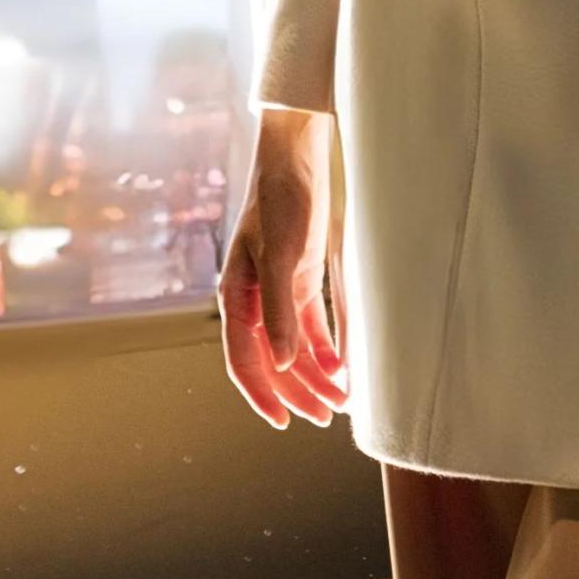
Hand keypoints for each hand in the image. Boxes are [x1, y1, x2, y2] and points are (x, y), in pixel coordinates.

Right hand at [219, 110, 350, 429]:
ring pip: (292, 346)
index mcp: (237, 297)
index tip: (284, 422)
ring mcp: (276, 290)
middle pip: (273, 360)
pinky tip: (341, 366)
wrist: (296, 156)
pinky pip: (308, 325)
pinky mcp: (298, 277)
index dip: (263, 394)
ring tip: (341, 399)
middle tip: (326, 417)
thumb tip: (281, 361)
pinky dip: (323, 348)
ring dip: (314, 374)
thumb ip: (277, 310)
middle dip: (298, 391)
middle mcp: (253, 300)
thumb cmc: (280, 201)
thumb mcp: (279, 256)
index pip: (245, 361)